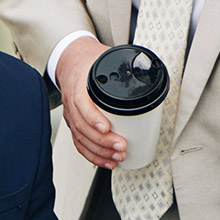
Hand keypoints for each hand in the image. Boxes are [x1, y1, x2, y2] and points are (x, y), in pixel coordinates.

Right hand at [56, 36, 126, 168]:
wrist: (72, 61)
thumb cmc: (89, 61)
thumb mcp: (105, 58)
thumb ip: (124, 65)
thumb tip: (148, 69)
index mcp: (80, 84)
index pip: (82, 104)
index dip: (93, 118)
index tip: (106, 128)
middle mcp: (73, 101)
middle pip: (83, 127)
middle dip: (103, 141)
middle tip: (121, 146)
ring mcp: (72, 114)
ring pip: (81, 138)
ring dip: (100, 152)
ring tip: (118, 157)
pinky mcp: (75, 124)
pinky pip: (80, 143)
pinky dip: (93, 156)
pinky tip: (106, 161)